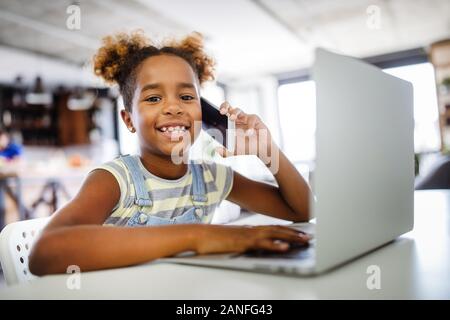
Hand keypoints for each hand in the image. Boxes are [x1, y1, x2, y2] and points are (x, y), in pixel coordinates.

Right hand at [194, 224, 309, 254]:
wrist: (197, 234)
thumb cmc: (212, 238)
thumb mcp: (231, 238)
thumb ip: (242, 239)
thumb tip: (250, 243)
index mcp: (249, 229)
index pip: (272, 228)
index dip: (287, 230)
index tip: (300, 233)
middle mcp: (251, 229)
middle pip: (277, 230)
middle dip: (295, 233)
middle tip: (309, 237)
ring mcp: (247, 235)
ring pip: (274, 234)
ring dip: (291, 237)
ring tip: (304, 240)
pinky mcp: (242, 242)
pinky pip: (261, 244)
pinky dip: (274, 245)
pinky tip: (285, 247)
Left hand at [218, 101, 274, 159]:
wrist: (262, 149)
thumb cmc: (248, 147)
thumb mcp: (235, 151)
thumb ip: (226, 152)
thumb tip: (217, 150)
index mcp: (230, 124)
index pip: (223, 113)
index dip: (220, 110)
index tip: (217, 114)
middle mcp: (237, 120)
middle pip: (229, 107)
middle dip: (225, 107)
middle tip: (222, 112)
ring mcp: (246, 119)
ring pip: (238, 110)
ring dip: (234, 113)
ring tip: (232, 118)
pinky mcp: (255, 120)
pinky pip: (251, 119)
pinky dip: (249, 126)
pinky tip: (249, 133)